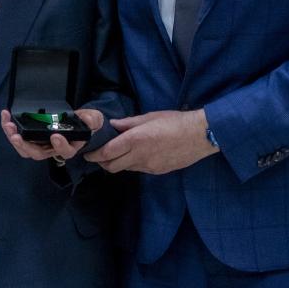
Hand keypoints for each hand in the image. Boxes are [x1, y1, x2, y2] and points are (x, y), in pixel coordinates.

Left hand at [1, 107, 102, 163]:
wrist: (77, 120)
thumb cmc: (85, 123)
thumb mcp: (93, 119)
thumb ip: (92, 120)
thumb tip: (88, 121)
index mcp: (69, 146)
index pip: (64, 152)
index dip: (60, 146)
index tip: (55, 136)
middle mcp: (53, 149)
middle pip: (37, 154)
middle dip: (25, 146)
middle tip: (16, 136)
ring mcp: (41, 144)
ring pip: (25, 149)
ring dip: (14, 138)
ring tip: (8, 125)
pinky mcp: (32, 137)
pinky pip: (19, 137)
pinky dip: (11, 129)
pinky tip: (6, 117)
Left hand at [89, 110, 217, 174]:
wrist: (200, 136)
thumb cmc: (176, 122)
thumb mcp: (150, 117)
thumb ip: (128, 123)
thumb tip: (113, 125)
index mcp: (136, 140)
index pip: (107, 153)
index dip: (94, 155)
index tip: (88, 153)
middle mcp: (140, 156)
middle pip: (112, 166)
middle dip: (102, 162)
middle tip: (99, 155)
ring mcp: (149, 166)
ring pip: (125, 169)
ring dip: (117, 163)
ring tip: (118, 153)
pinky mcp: (157, 171)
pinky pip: (138, 170)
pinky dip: (132, 164)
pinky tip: (137, 155)